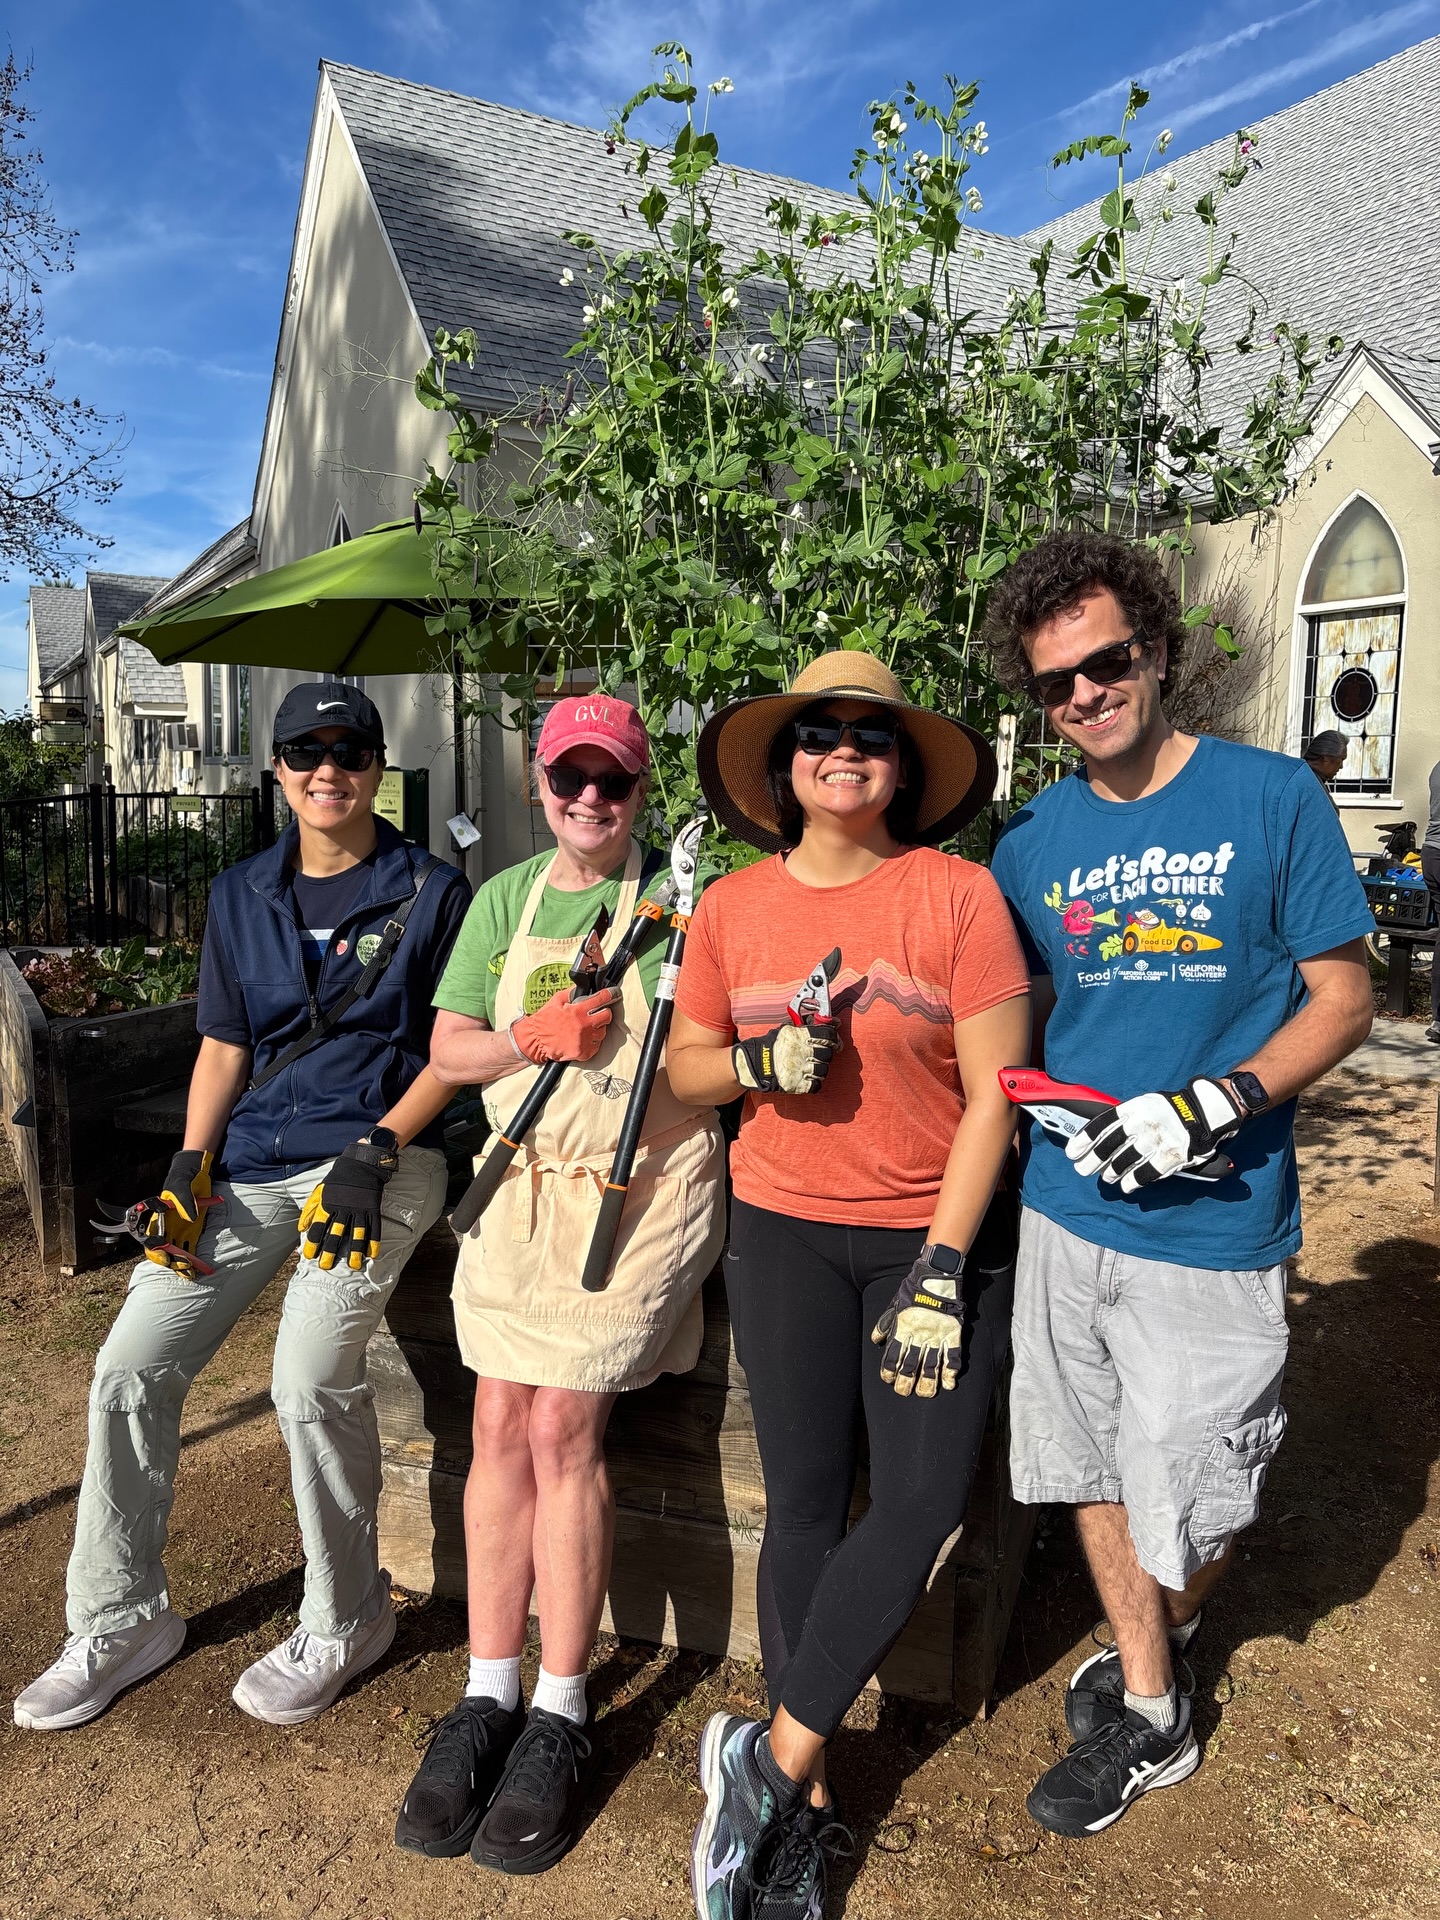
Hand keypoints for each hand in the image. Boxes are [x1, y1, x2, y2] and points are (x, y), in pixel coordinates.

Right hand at [138, 1149, 214, 1275]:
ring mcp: (178, 1231)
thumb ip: (184, 1202)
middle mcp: (166, 1227)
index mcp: (158, 1218)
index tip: (165, 1257)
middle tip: (184, 1267)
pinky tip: (197, 1268)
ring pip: (176, 1253)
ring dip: (181, 1265)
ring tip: (191, 1274)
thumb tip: (188, 1218)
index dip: (156, 1251)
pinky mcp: (191, 1232)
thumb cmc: (184, 1179)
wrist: (195, 1173)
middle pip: (164, 1250)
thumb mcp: (182, 1187)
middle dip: (172, 1261)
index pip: (152, 1240)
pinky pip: (189, 1249)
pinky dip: (193, 1259)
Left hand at [299, 1137, 398, 1270]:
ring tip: (353, 1266)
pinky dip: (373, 1242)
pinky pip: (374, 1228)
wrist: (361, 1163)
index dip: (313, 1243)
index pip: (317, 1227)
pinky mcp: (373, 1208)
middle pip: (335, 1234)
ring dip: (354, 1251)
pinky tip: (371, 1254)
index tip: (309, 1255)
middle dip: (330, 1251)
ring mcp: (360, 1209)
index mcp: (328, 1204)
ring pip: (356, 1234)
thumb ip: (310, 1209)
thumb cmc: (338, 1178)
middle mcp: (343, 1209)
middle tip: (326, 1266)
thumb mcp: (320, 1191)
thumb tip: (301, 1228)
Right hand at [511, 987, 614, 1063]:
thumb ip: (572, 992)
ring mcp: (585, 1041)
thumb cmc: (545, 1020)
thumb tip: (583, 987)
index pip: (602, 999)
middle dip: (604, 1012)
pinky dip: (592, 1042)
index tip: (614, 993)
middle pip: (607, 1016)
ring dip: (597, 1028)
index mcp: (578, 1011)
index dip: (610, 994)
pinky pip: (596, 1046)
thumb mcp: (556, 1000)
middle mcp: (584, 1026)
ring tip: (586, 1028)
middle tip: (596, 1013)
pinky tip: (583, 1038)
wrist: (535, 1041)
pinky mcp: (584, 1053)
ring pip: (603, 1032)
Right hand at [732, 1021, 840, 1094]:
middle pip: (828, 1053)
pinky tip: (807, 1078)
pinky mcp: (798, 1085)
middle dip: (826, 1054)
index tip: (834, 1041)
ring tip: (810, 1067)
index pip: (827, 1034)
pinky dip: (814, 1083)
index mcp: (800, 1036)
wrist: (754, 1065)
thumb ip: (809, 1025)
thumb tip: (833, 1021)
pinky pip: (816, 1085)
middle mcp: (802, 1052)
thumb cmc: (772, 1045)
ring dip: (820, 1069)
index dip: (834, 1037)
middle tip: (819, 1054)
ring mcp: (800, 1070)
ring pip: (824, 1070)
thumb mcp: (788, 1029)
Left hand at [870, 1248, 966, 1396]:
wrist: (936, 1277)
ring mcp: (937, 1336)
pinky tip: (948, 1384)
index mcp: (902, 1329)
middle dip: (906, 1382)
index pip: (893, 1356)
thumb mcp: (894, 1305)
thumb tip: (876, 1341)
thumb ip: (885, 1324)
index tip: (889, 1379)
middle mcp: (919, 1336)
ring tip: (925, 1394)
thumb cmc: (913, 1289)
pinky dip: (950, 1371)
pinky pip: (952, 1356)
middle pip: (910, 1365)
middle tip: (904, 1392)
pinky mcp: (953, 1334)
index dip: (889, 1370)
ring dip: (927, 1382)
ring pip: (931, 1365)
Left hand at [1067, 1077, 1242, 1192]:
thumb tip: (1098, 1137)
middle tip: (1083, 1170)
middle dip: (1092, 1161)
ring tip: (1106, 1177)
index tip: (1072, 1152)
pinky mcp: (1170, 1156)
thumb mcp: (1145, 1104)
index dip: (1083, 1140)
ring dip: (1112, 1172)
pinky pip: (1146, 1173)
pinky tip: (1126, 1186)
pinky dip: (1133, 1182)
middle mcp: (1142, 1123)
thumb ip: (1125, 1119)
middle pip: (1108, 1146)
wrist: (1204, 1112)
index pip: (1101, 1125)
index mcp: (1133, 1108)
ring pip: (1124, 1161)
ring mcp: (1156, 1140)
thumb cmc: (1169, 1110)